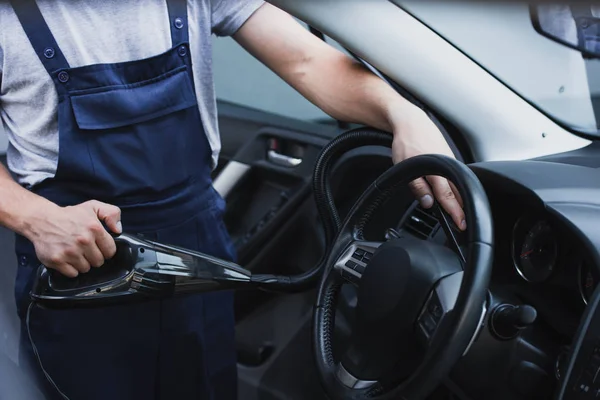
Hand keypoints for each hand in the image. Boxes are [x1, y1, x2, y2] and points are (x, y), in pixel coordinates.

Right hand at [26, 200, 121, 276]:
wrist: (42, 220)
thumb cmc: (69, 215)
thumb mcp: (93, 207)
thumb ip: (112, 213)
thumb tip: (118, 230)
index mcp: (94, 228)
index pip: (110, 251)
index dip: (106, 250)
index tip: (99, 247)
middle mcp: (83, 241)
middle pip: (99, 262)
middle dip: (94, 257)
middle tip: (86, 250)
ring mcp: (69, 252)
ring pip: (86, 269)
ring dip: (83, 264)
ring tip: (76, 253)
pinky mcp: (57, 260)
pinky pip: (73, 274)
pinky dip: (72, 269)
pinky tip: (68, 259)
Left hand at [390, 108, 465, 230]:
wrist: (412, 121)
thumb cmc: (407, 141)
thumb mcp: (405, 166)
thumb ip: (418, 186)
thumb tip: (429, 203)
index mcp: (436, 170)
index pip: (448, 197)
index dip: (455, 212)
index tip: (460, 224)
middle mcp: (447, 165)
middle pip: (458, 192)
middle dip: (461, 209)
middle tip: (464, 224)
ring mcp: (450, 161)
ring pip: (458, 184)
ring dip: (460, 198)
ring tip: (461, 213)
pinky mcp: (449, 157)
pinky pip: (456, 176)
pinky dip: (457, 187)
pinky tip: (455, 194)